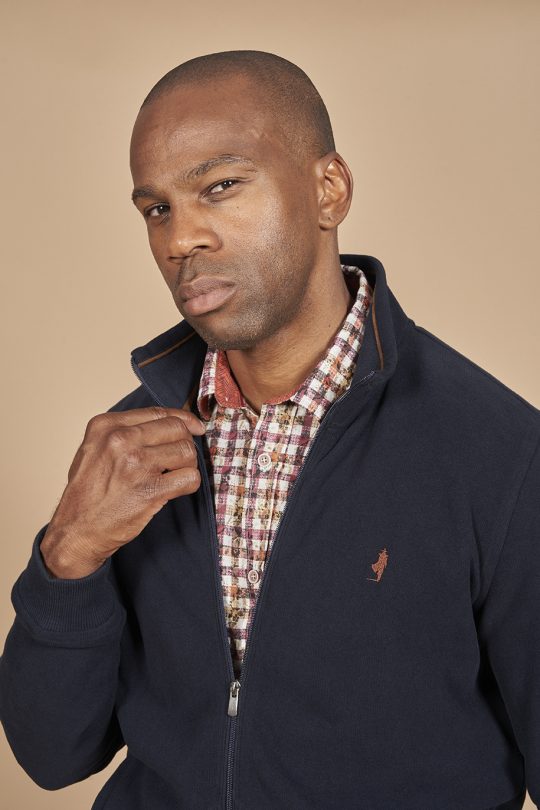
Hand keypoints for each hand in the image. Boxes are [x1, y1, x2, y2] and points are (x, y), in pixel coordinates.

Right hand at [39, 406, 206, 577]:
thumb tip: (165, 423)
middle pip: (177, 429)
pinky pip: (190, 478)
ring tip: (174, 475)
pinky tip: (177, 489)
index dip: (183, 419)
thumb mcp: (94, 449)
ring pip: (187, 451)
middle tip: (180, 459)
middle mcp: (120, 440)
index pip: (158, 412)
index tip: (195, 427)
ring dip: (188, 465)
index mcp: (106, 426)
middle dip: (185, 443)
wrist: (77, 530)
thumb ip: (123, 431)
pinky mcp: (150, 490)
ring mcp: (136, 464)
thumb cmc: (87, 492)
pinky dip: (190, 484)